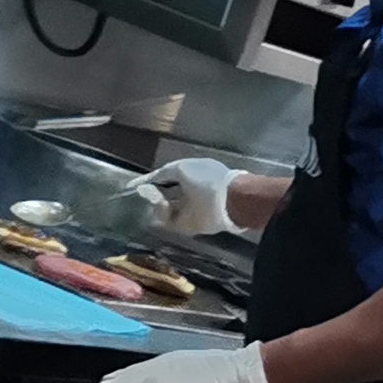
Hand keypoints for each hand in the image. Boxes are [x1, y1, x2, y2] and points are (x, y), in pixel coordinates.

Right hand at [128, 155, 249, 238]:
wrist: (247, 201)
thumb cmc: (211, 208)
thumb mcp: (185, 220)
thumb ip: (167, 219)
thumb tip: (155, 218)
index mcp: (179, 168)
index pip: (156, 176)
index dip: (145, 185)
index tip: (135, 190)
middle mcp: (193, 163)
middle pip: (173, 175)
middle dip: (164, 187)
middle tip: (155, 198)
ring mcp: (210, 166)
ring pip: (189, 177)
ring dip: (181, 188)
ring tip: (174, 202)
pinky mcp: (224, 174)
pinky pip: (202, 180)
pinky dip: (194, 189)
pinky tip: (194, 200)